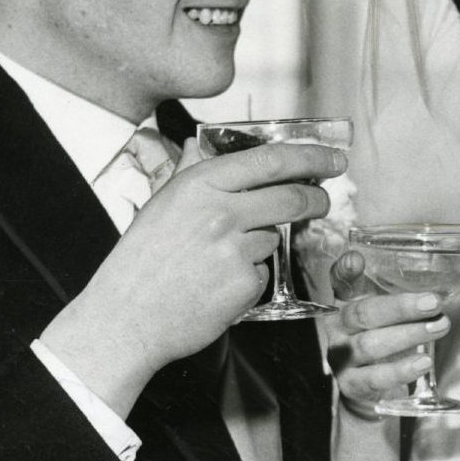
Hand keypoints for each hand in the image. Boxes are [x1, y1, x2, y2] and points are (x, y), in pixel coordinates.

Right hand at [40, 138, 341, 413]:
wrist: (126, 317)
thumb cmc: (139, 261)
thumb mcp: (159, 205)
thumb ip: (188, 172)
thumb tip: (200, 143)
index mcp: (200, 184)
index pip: (270, 161)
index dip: (311, 158)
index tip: (333, 159)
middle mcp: (220, 212)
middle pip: (292, 198)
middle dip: (316, 201)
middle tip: (321, 203)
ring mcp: (234, 250)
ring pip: (273, 239)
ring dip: (261, 245)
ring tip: (219, 260)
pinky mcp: (243, 285)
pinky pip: (261, 273)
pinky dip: (246, 278)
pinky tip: (216, 285)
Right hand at [326, 248, 448, 415]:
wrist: (365, 385)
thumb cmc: (379, 338)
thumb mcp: (383, 313)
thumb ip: (398, 291)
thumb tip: (431, 267)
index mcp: (344, 304)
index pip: (340, 282)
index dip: (346, 271)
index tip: (358, 259)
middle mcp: (337, 329)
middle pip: (363, 314)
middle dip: (400, 307)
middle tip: (433, 302)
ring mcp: (340, 358)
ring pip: (369, 345)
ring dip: (408, 335)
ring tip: (439, 327)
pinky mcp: (351, 385)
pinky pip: (374, 378)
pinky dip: (400, 370)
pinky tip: (424, 362)